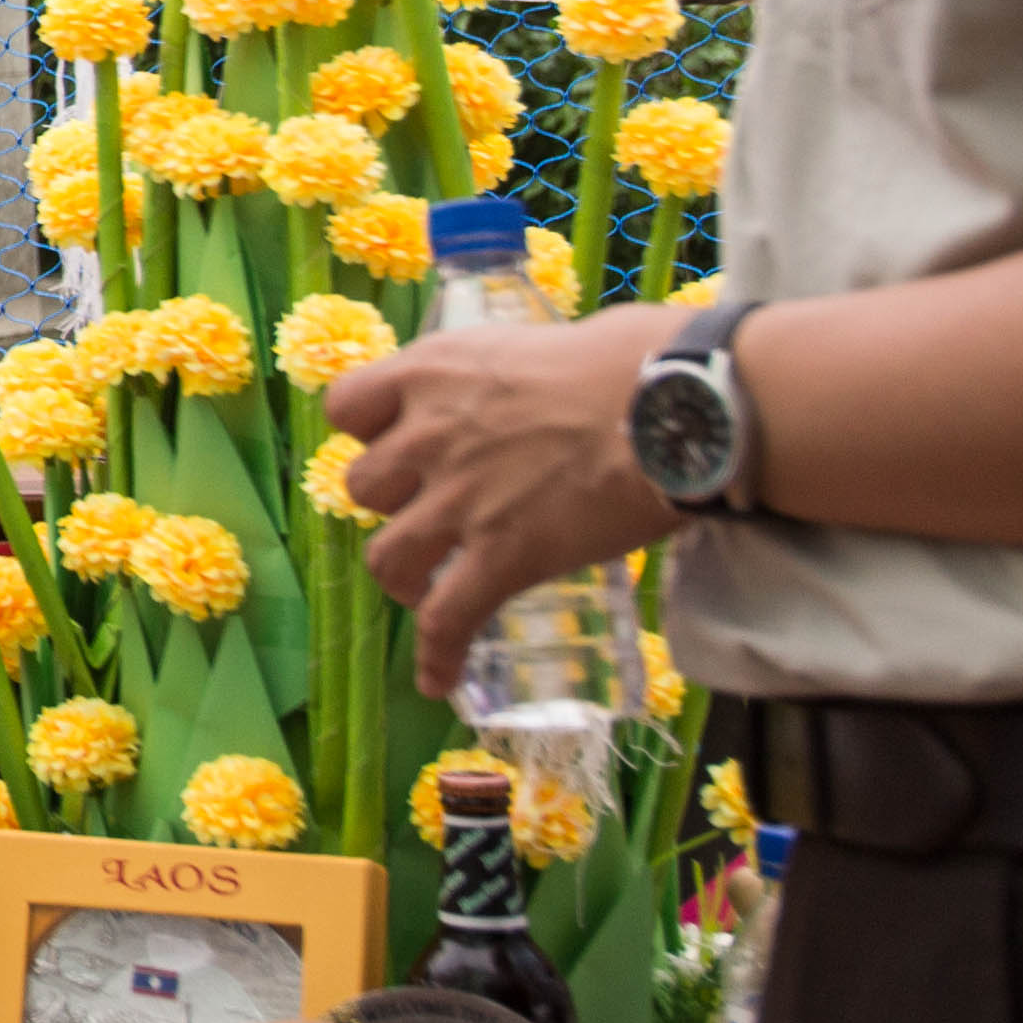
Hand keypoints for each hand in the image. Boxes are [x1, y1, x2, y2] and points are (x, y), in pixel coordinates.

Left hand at [326, 309, 686, 690]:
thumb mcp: (530, 344)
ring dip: (403, 577)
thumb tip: (524, 387)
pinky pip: (446, 620)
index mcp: (432, 372)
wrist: (674, 405)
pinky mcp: (502, 556)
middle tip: (434, 513)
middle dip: (394, 504)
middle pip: (364, 486)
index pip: (348, 405)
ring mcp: (460, 501)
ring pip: (387, 558)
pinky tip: (440, 679)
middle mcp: (429, 436)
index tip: (400, 442)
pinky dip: (438, 654)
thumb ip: (496, 372)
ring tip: (426, 588)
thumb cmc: (628, 359)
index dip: (369, 430)